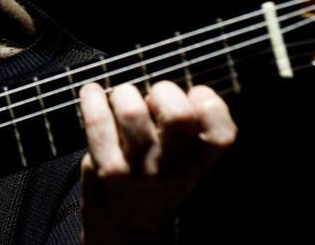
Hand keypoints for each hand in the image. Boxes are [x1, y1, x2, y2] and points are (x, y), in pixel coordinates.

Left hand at [78, 80, 235, 244]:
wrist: (125, 229)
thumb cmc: (154, 183)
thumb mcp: (184, 163)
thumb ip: (187, 130)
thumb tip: (166, 85)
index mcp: (201, 163)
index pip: (222, 131)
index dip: (209, 103)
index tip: (194, 93)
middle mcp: (176, 169)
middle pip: (178, 114)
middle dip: (163, 90)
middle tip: (152, 97)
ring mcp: (141, 171)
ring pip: (133, 112)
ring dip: (124, 94)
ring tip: (121, 99)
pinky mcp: (109, 170)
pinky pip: (99, 121)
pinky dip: (92, 99)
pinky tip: (92, 94)